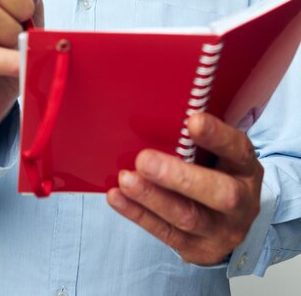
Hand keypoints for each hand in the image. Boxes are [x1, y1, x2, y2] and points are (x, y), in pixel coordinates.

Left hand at [107, 113, 262, 264]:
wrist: (230, 222)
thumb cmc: (216, 172)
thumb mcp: (220, 154)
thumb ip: (197, 139)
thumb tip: (157, 113)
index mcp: (246, 169)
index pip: (238, 150)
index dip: (217, 136)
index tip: (192, 120)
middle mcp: (241, 202)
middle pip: (219, 193)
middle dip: (179, 177)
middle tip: (144, 160)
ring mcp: (221, 230)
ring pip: (187, 217)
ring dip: (152, 197)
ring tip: (126, 179)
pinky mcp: (197, 250)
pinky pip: (165, 233)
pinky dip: (138, 214)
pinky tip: (117, 197)